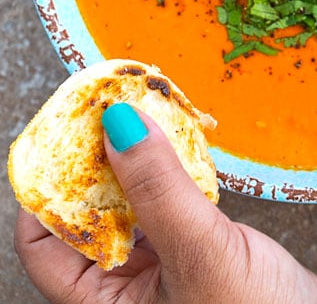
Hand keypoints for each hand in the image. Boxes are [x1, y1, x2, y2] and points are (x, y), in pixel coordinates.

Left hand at [15, 105, 316, 303]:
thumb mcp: (200, 254)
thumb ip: (159, 189)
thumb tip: (118, 123)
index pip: (44, 241)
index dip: (48, 183)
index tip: (69, 127)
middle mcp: (121, 289)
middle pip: (85, 212)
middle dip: (97, 157)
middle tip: (113, 104)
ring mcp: (157, 268)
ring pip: (127, 201)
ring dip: (135, 157)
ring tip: (145, 111)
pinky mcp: (192, 249)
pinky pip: (166, 200)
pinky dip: (169, 167)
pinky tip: (179, 140)